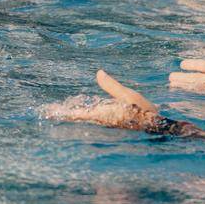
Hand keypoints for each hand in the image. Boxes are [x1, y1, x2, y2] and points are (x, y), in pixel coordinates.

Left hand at [43, 69, 160, 128]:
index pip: (76, 115)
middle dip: (63, 115)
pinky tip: (81, 115)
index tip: (46, 113)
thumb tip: (98, 73)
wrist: (158, 130)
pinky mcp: (110, 128)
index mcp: (102, 116)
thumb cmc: (144, 113)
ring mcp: (105, 127)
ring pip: (84, 122)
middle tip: (47, 112)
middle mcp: (101, 124)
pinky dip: (83, 119)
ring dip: (71, 118)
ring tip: (59, 113)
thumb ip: (112, 86)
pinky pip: (92, 123)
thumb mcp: (129, 96)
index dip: (61, 114)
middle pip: (77, 119)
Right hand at [168, 33, 204, 99]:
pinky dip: (192, 93)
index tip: (181, 64)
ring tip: (171, 85)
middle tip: (170, 78)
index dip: (192, 65)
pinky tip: (185, 94)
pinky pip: (201, 94)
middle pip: (194, 77)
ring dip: (184, 85)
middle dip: (183, 78)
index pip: (201, 66)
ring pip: (195, 86)